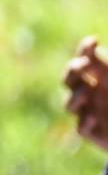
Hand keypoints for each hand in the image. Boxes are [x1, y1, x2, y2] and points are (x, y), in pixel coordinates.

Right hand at [64, 36, 107, 150]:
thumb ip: (104, 65)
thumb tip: (91, 46)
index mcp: (100, 77)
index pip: (85, 60)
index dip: (84, 50)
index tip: (93, 41)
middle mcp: (91, 93)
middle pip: (69, 80)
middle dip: (72, 72)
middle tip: (82, 65)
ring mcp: (89, 112)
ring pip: (69, 104)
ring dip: (75, 97)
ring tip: (86, 92)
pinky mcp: (92, 132)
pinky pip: (81, 128)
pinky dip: (84, 121)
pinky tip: (92, 116)